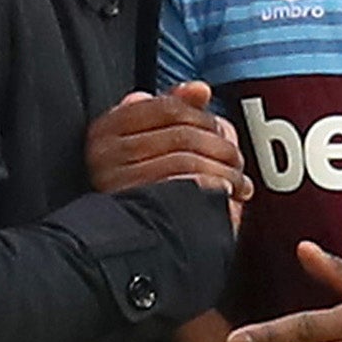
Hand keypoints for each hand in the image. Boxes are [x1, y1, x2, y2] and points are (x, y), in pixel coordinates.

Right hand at [88, 81, 251, 225]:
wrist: (128, 252)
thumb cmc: (143, 194)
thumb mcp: (151, 146)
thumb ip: (173, 111)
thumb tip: (201, 89)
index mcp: (105, 130)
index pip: (167, 107)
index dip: (203, 117)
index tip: (221, 131)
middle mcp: (104, 152)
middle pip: (181, 132)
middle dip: (219, 145)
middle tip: (236, 160)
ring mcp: (117, 179)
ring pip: (187, 155)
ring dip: (223, 169)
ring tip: (238, 183)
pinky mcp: (136, 203)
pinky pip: (187, 182)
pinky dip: (215, 184)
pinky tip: (226, 194)